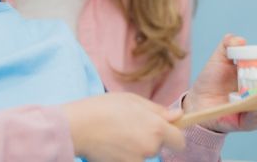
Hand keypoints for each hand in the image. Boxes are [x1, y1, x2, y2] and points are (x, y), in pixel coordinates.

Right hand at [63, 92, 184, 161]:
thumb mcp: (131, 100)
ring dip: (134, 147)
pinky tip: (111, 145)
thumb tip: (178, 116)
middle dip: (148, 138)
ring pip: (143, 154)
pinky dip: (123, 155)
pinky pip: (131, 160)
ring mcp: (138, 160)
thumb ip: (157, 110)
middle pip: (158, 146)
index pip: (179, 141)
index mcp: (156, 127)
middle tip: (128, 127)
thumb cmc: (102, 108)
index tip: (162, 131)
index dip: (172, 135)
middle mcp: (151, 146)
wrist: (77, 127)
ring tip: (116, 135)